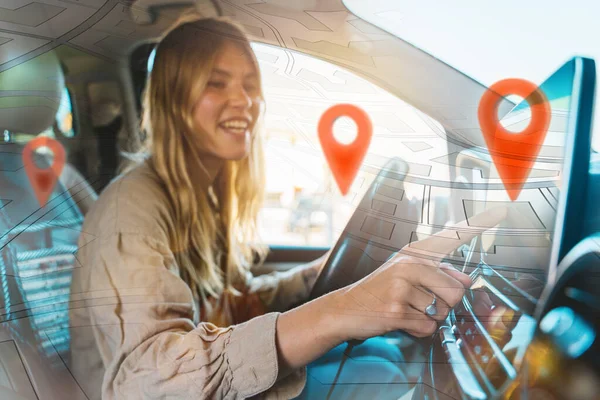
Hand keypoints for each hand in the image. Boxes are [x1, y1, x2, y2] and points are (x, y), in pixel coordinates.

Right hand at [322, 206, 507, 341]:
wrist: (345, 308)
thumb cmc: (378, 290)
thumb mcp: (406, 275)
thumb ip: (439, 274)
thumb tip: (467, 280)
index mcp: (414, 253)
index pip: (452, 236)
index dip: (479, 224)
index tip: (502, 210)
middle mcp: (409, 264)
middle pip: (457, 291)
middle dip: (445, 305)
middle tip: (420, 303)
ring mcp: (402, 286)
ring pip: (443, 312)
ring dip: (429, 318)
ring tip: (406, 310)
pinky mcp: (396, 310)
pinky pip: (428, 327)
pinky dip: (418, 330)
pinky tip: (400, 320)